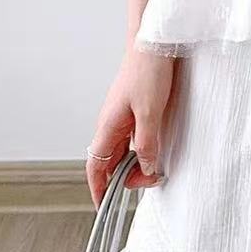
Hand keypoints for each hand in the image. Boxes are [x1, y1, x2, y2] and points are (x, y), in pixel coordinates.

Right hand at [85, 48, 176, 203]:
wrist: (152, 42)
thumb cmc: (148, 73)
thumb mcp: (151, 113)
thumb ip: (147, 143)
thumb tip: (145, 169)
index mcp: (107, 127)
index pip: (95, 168)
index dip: (97, 190)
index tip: (103, 209)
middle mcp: (109, 125)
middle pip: (109, 163)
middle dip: (124, 179)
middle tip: (150, 181)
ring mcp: (120, 118)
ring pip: (121, 151)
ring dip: (134, 164)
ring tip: (155, 168)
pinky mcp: (132, 111)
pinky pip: (131, 139)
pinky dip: (140, 150)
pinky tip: (154, 150)